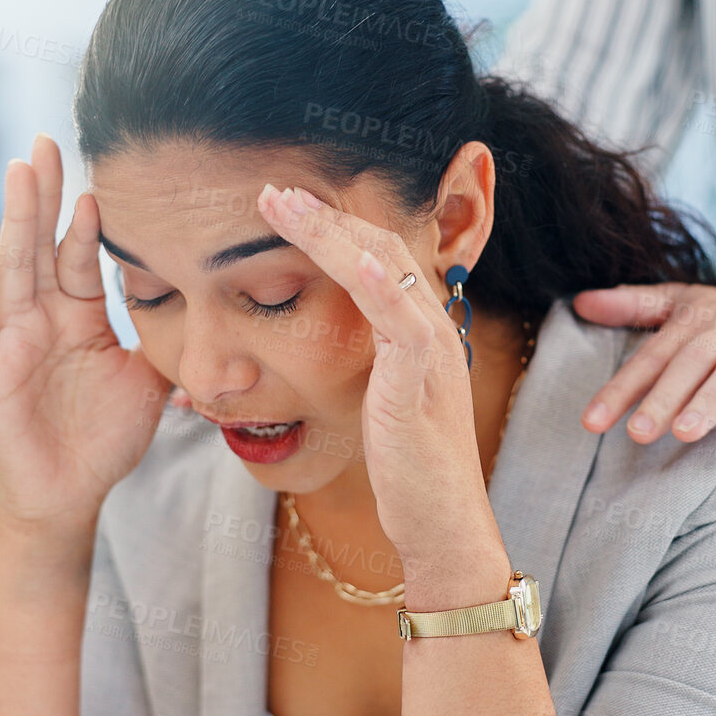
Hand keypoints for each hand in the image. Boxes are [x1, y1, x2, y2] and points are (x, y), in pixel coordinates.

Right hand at [0, 134, 170, 529]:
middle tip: (48, 141)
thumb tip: (224, 312)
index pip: (84, 256)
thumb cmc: (105, 441)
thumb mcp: (151, 383)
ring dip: (15, 218)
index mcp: (82, 317)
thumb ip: (172, 341)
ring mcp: (11, 340)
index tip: (104, 174)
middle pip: (44, 244)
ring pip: (12, 267)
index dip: (91, 220)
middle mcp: (44, 318)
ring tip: (20, 169)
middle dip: (46, 194)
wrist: (67, 497)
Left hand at [253, 184, 496, 566]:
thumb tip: (324, 342)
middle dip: (323, 215)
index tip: (285, 204)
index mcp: (420, 331)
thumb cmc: (408, 470)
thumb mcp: (381, 402)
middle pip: (380, 248)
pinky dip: (383, 291)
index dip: (332, 225)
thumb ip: (368, 363)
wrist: (443, 525)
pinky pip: (405, 330)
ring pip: (385, 273)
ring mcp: (430, 357)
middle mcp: (432, 331)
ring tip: (285, 207)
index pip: (379, 256)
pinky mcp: (420, 390)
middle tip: (272, 191)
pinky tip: (358, 264)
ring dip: (332, 234)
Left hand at [570, 255, 715, 441]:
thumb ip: (635, 305)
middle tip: (636, 434)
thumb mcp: (689, 301)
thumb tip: (579, 302)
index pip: (653, 357)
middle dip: (663, 397)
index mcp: (697, 320)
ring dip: (712, 399)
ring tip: (685, 434)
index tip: (591, 422)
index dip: (622, 388)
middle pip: (691, 362)